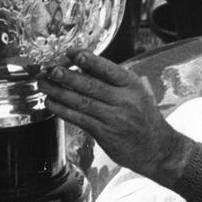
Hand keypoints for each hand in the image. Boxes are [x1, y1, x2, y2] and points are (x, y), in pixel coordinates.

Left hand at [39, 49, 194, 185]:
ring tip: (43, 84)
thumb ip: (117, 81)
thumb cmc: (145, 119)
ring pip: (82, 102)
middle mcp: (125, 100)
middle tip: (50, 68)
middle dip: (67, 75)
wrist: (158, 149)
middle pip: (91, 85)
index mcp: (133, 85)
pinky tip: (51, 104)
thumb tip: (87, 67)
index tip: (71, 51)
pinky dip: (63, 111)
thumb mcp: (139, 93)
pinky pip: (80, 119)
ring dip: (59, 92)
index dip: (88, 60)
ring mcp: (115, 118)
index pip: (108, 69)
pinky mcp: (105, 134)